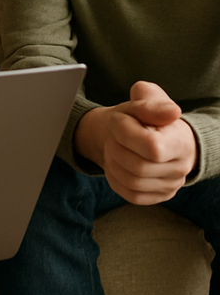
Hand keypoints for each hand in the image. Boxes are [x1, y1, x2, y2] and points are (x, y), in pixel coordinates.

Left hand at [74, 81, 197, 204]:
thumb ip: (151, 102)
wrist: (148, 134)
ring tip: (113, 146)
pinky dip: (115, 178)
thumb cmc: (147, 115)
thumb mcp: (147, 98)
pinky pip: (130, 195)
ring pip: (132, 183)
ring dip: (113, 162)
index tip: (120, 119)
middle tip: (113, 134)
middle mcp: (180, 168)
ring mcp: (170, 186)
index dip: (126, 133)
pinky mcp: (157, 197)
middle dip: (115, 146)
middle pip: (137, 167)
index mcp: (180, 142)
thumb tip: (171, 111)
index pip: (152, 148)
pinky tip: (116, 162)